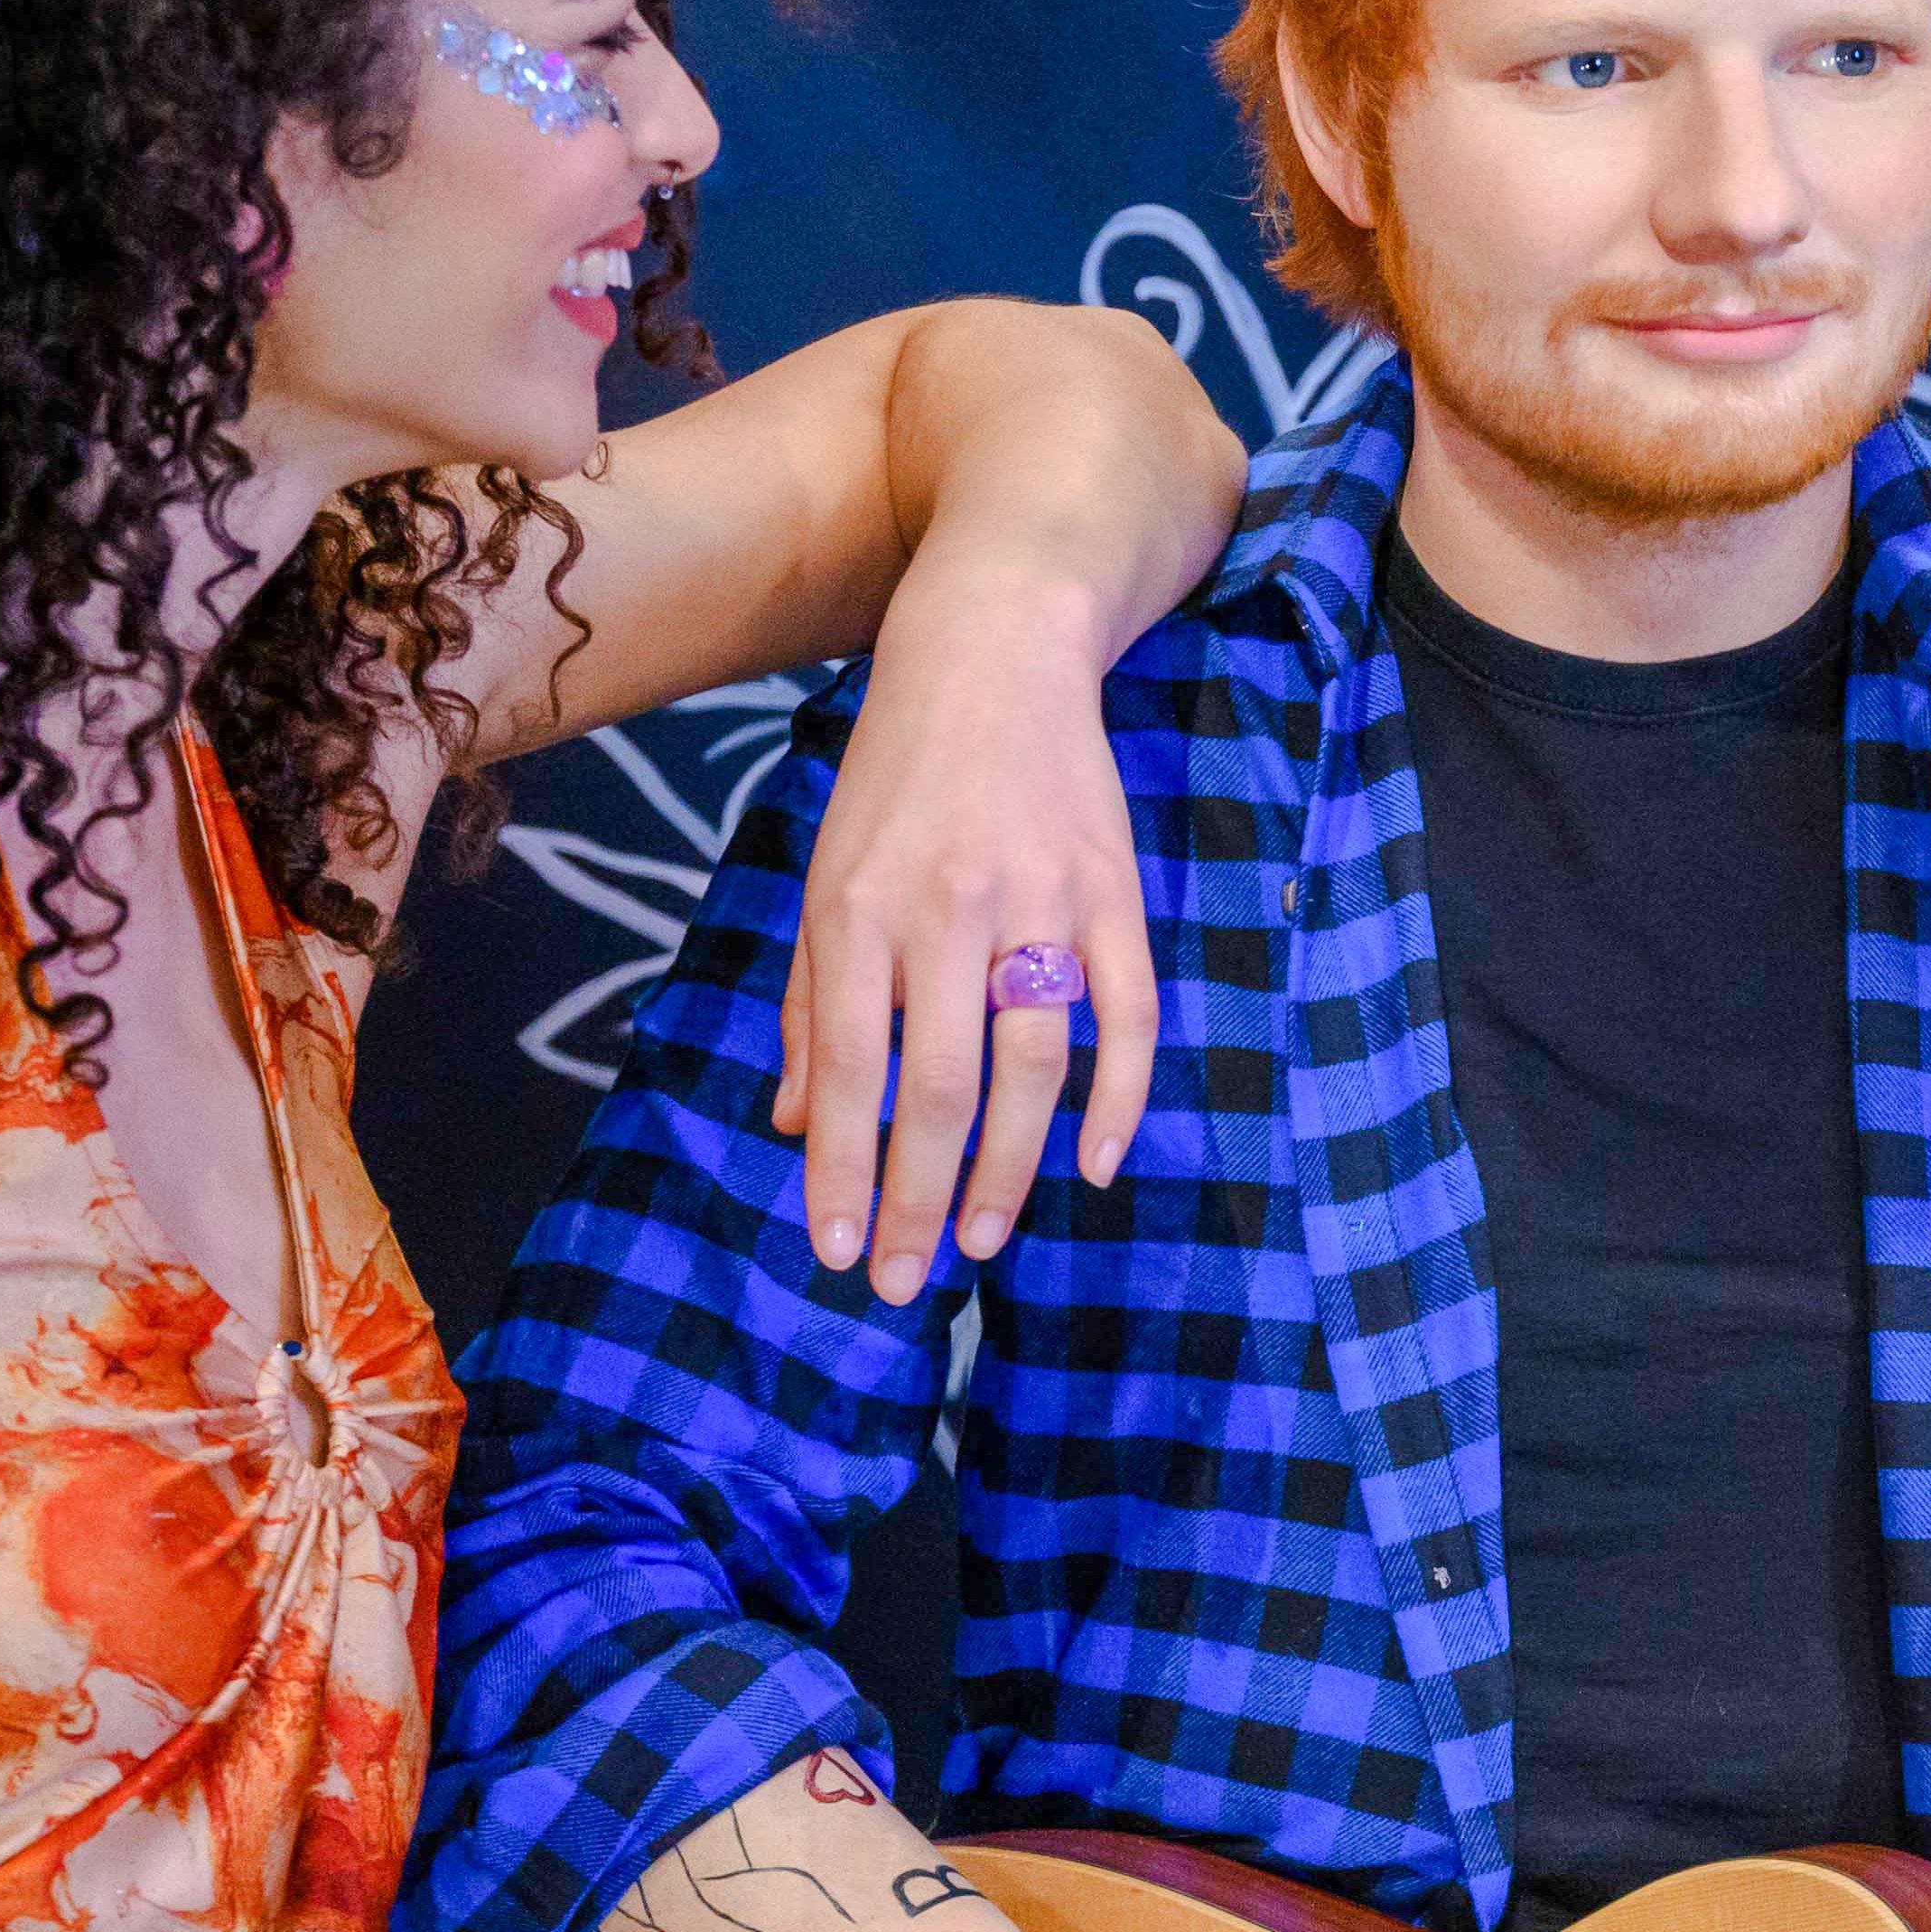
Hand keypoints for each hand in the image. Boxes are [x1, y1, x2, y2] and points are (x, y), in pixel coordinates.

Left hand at [775, 547, 1163, 1303]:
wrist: (994, 651)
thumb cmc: (895, 777)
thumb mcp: (824, 875)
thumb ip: (815, 1005)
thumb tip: (803, 1127)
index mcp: (859, 908)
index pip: (851, 1071)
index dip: (847, 1173)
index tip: (841, 1252)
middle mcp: (946, 909)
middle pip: (938, 1087)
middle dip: (920, 1199)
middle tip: (908, 1280)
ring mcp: (1040, 901)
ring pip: (1033, 1066)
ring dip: (1008, 1168)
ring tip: (982, 1242)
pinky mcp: (1113, 891)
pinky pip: (1128, 1015)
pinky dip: (1119, 1097)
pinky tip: (1097, 1166)